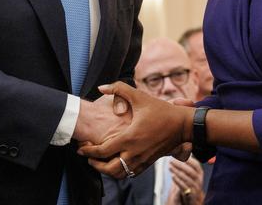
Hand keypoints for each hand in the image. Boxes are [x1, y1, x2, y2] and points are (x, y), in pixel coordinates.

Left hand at [78, 82, 193, 177]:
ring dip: (106, 170)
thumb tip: (101, 87)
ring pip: (119, 174)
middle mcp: (134, 153)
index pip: (102, 151)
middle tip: (87, 156)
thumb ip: (119, 88)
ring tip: (99, 161)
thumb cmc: (160, 110)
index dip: (88, 151)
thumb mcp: (139, 96)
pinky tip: (115, 161)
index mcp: (129, 138)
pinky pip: (130, 173)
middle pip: (108, 169)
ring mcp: (142, 160)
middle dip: (94, 164)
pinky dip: (119, 171)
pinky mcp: (148, 163)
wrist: (182, 125)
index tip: (80, 148)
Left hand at [166, 156, 203, 203]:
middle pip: (190, 171)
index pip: (195, 164)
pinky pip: (184, 187)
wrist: (194, 196)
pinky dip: (178, 181)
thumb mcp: (190, 171)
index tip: (179, 154)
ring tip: (170, 166)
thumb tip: (181, 148)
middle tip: (171, 160)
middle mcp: (199, 179)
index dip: (187, 159)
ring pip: (187, 179)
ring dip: (177, 172)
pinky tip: (172, 175)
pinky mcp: (191, 193)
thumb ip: (186, 162)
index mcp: (200, 172)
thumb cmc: (190, 180)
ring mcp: (195, 187)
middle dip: (180, 165)